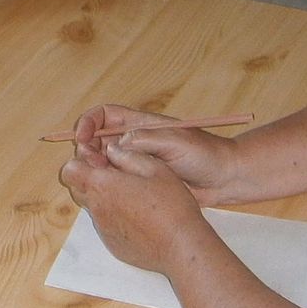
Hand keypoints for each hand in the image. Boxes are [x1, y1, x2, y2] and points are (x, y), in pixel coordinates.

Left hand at [59, 135, 210, 273]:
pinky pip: (105, 224)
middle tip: (116, 175)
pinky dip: (114, 217)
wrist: (180, 246)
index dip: (81, 162)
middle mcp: (97, 208)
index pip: (70, 170)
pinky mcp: (112, 243)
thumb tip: (112, 150)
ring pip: (92, 207)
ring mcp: (103, 229)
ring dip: (103, 198)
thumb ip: (128, 155)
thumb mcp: (154, 168)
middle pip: (78, 188)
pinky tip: (139, 216)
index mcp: (103, 185)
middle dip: (90, 179)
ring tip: (131, 195)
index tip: (100, 160)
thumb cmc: (170, 204)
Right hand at [70, 104, 234, 200]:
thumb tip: (116, 142)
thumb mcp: (175, 141)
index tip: (81, 137)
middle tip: (91, 163)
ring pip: (102, 162)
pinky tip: (107, 192)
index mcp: (140, 124)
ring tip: (98, 178)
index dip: (88, 122)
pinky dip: (105, 184)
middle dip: (86, 149)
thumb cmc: (205, 154)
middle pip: (96, 139)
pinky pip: (114, 181)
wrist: (225, 178)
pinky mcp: (140, 182)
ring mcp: (136, 163)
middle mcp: (133, 141)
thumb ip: (145, 138)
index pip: (104, 115)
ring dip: (94, 168)